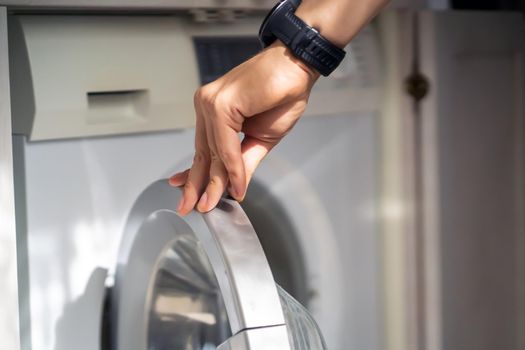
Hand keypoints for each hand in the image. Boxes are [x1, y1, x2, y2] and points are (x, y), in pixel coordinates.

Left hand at [169, 41, 318, 214]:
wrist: (297, 67)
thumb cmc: (282, 94)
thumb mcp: (262, 139)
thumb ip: (244, 162)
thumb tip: (235, 187)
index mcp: (214, 111)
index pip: (203, 149)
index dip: (196, 174)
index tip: (189, 194)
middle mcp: (207, 105)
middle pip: (202, 152)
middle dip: (198, 183)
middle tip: (191, 207)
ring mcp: (211, 103)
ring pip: (212, 152)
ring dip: (215, 182)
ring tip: (212, 204)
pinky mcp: (221, 104)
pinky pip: (225, 145)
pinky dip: (232, 168)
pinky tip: (236, 185)